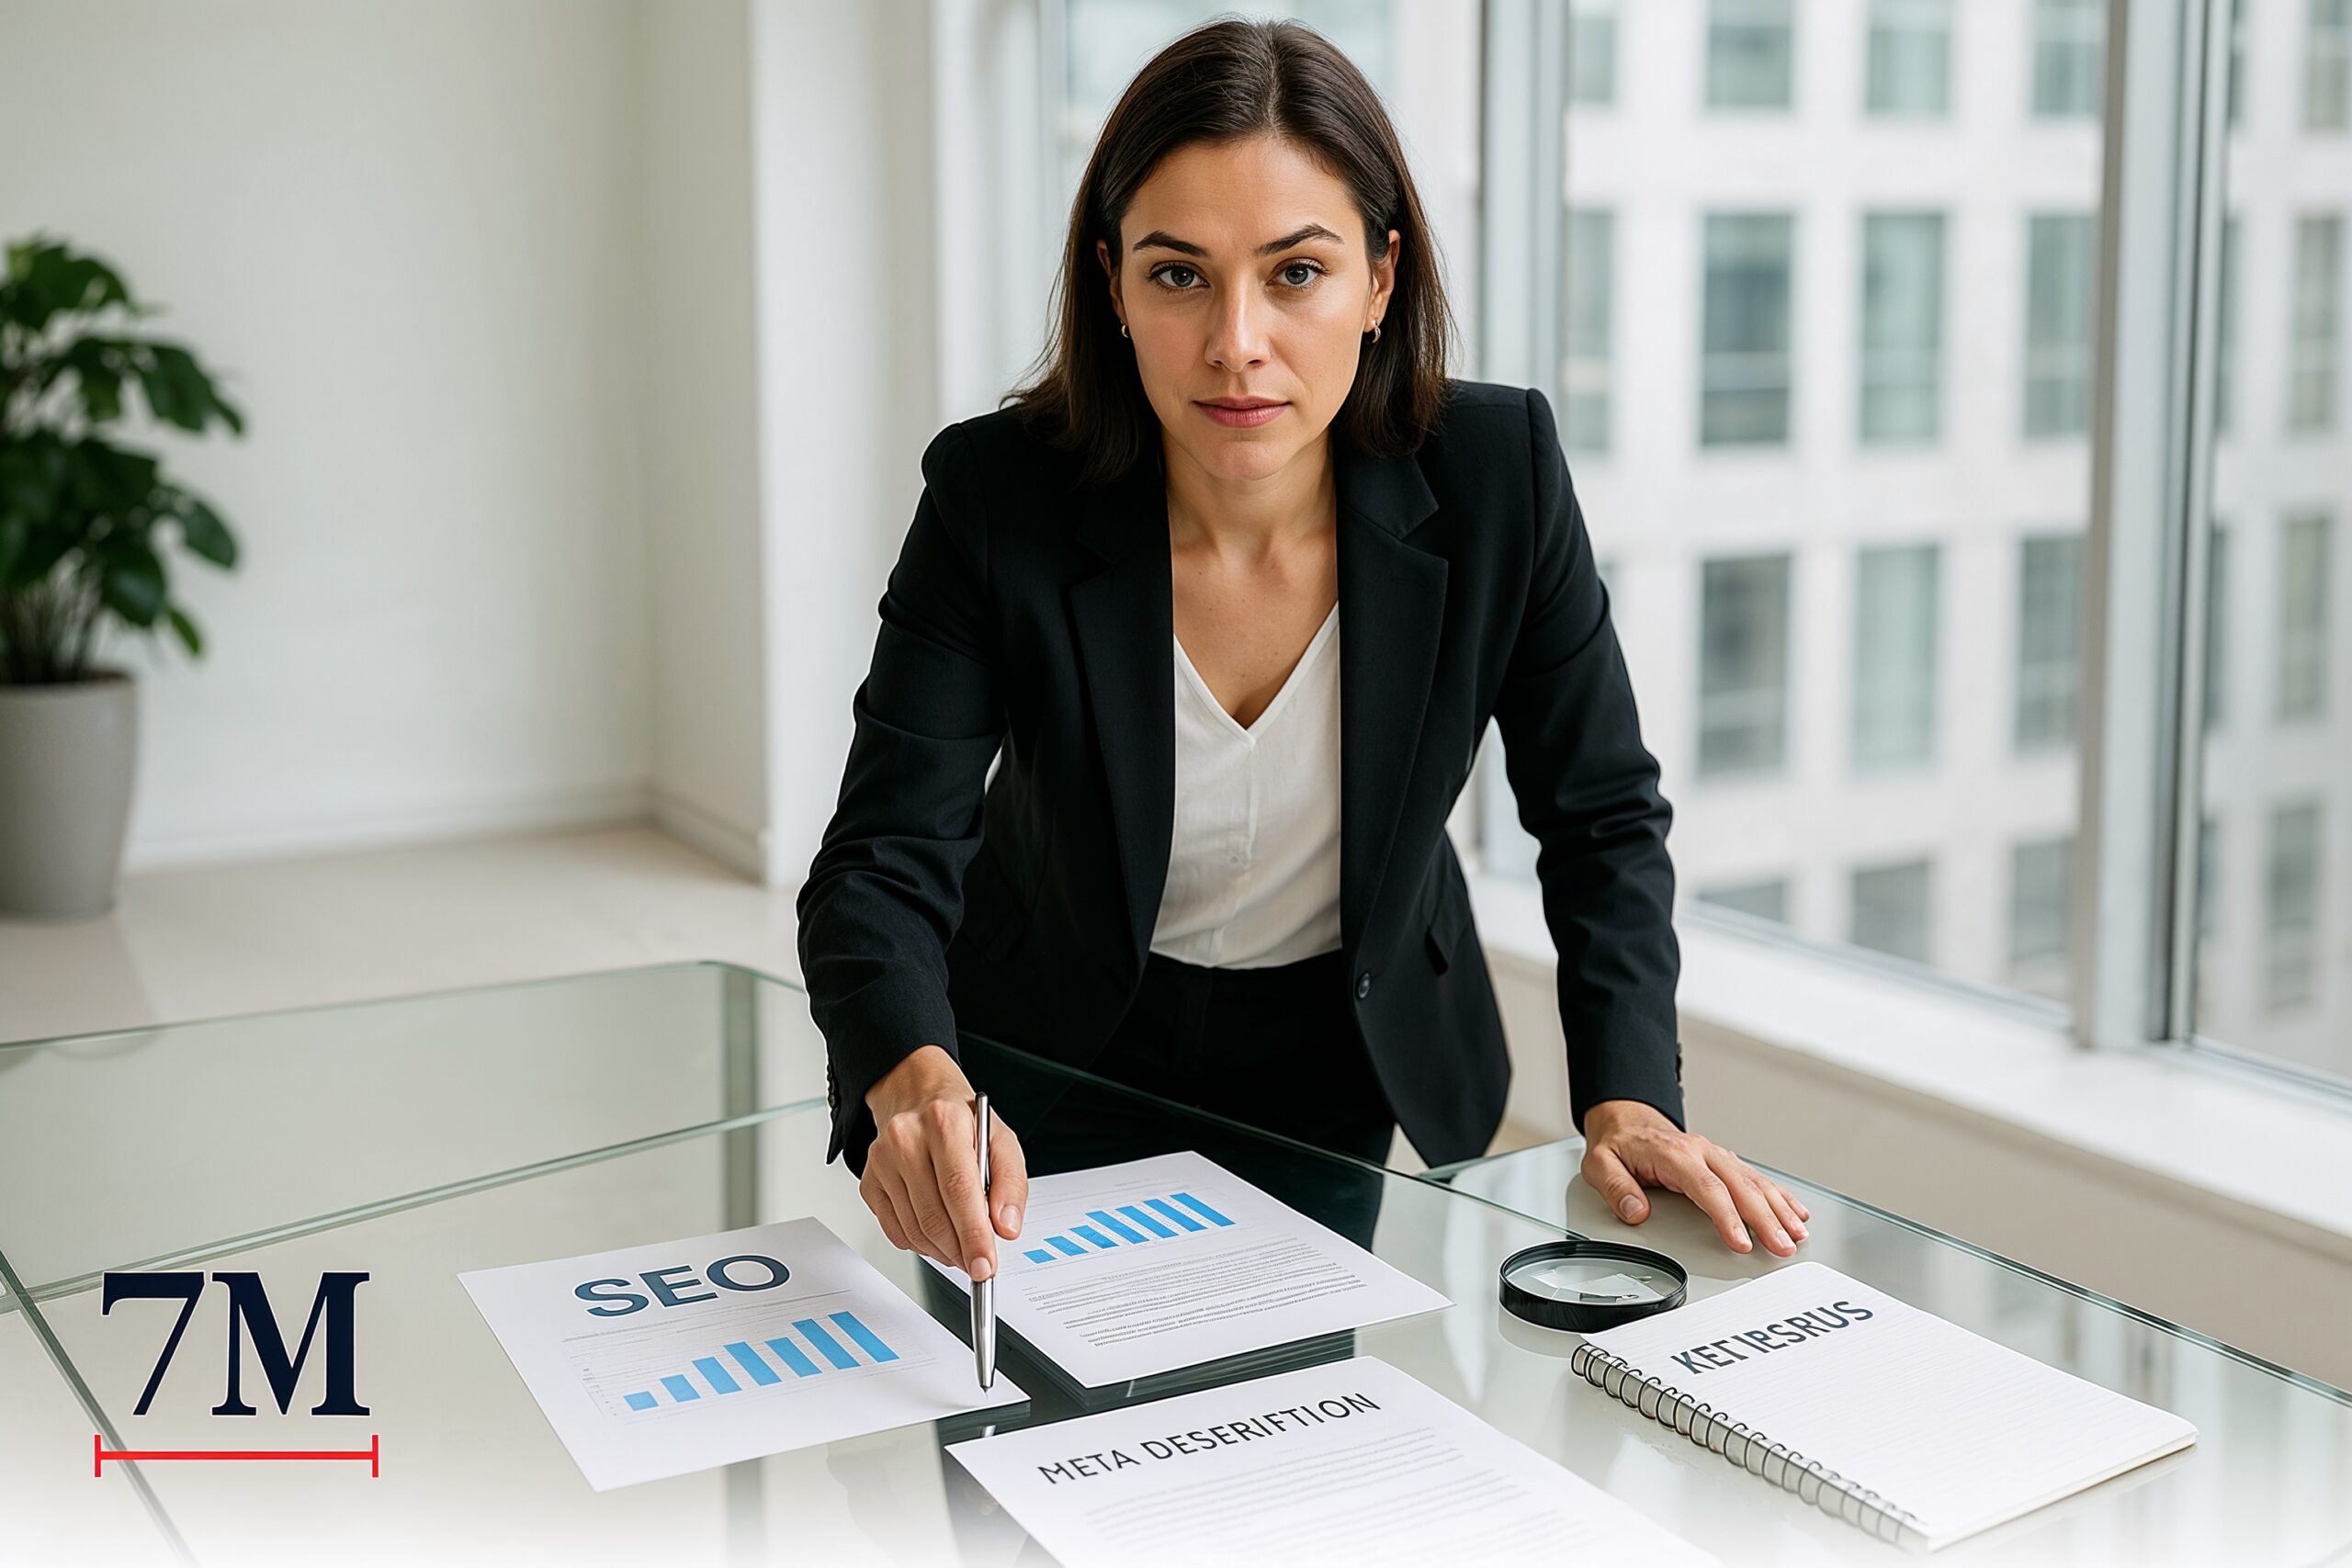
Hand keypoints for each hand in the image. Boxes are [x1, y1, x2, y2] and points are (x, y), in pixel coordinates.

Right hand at [859, 1045, 1029, 1279]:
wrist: (918, 1096)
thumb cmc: (961, 1121)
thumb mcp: (1001, 1140)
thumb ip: (1011, 1184)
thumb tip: (1006, 1226)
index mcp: (944, 1122)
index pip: (959, 1191)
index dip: (974, 1235)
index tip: (985, 1265)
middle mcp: (906, 1139)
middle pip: (934, 1216)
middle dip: (960, 1251)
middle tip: (978, 1263)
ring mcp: (882, 1161)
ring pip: (914, 1230)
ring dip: (942, 1251)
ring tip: (961, 1248)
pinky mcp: (869, 1181)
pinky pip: (895, 1231)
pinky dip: (920, 1245)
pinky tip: (937, 1236)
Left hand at [1579, 1099, 1810, 1256]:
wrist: (1626, 1120)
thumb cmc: (1618, 1145)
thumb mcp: (1600, 1164)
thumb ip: (1616, 1188)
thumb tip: (1635, 1211)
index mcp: (1675, 1154)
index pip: (1707, 1189)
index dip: (1727, 1217)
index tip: (1740, 1243)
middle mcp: (1702, 1152)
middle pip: (1741, 1187)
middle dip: (1766, 1219)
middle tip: (1781, 1246)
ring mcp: (1716, 1155)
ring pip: (1754, 1181)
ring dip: (1779, 1209)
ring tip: (1796, 1235)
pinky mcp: (1723, 1161)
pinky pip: (1755, 1177)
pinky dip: (1778, 1195)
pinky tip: (1795, 1211)